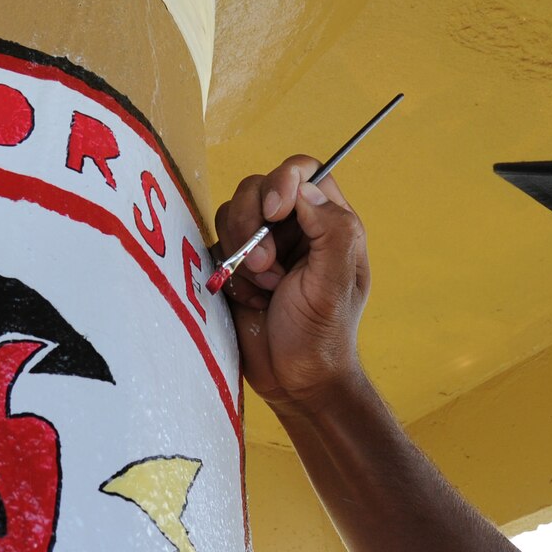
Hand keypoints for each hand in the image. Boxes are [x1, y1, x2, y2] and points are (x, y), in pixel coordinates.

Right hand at [213, 155, 370, 416]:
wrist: (294, 380)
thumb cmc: (322, 334)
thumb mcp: (335, 281)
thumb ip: (331, 229)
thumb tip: (303, 190)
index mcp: (328, 221)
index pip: (302, 171)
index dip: (283, 182)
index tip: (275, 213)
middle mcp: (294, 226)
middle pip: (258, 186)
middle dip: (254, 225)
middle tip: (267, 268)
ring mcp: (262, 244)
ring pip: (232, 213)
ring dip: (241, 250)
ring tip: (263, 288)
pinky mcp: (235, 266)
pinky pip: (217, 246)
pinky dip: (229, 271)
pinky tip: (249, 298)